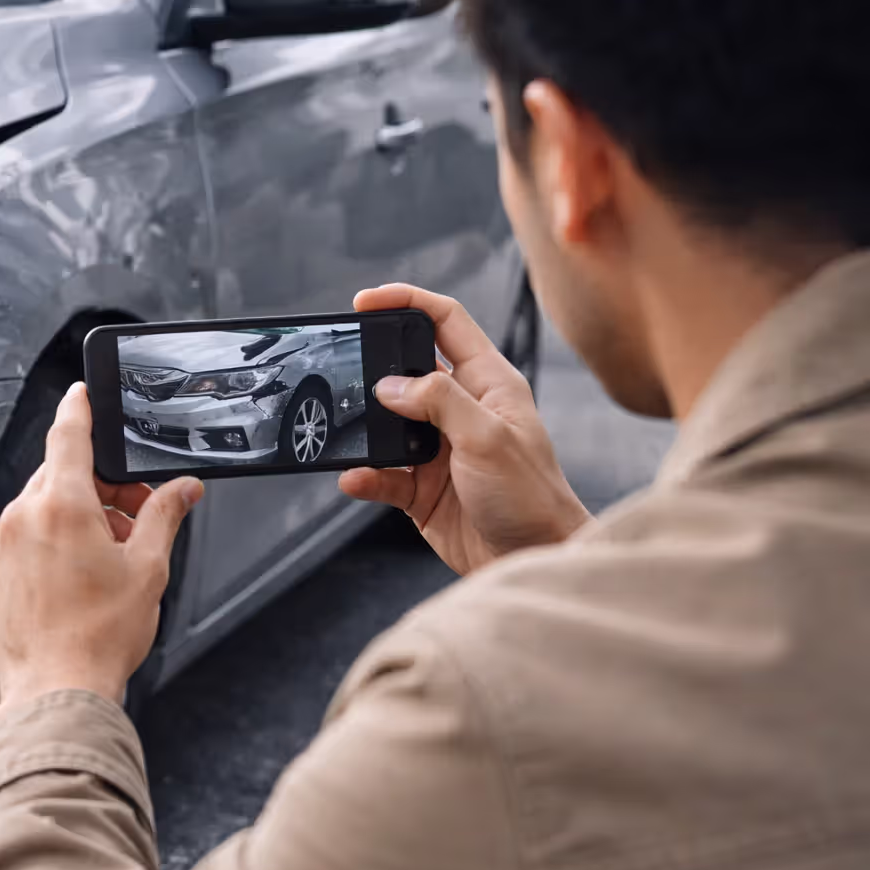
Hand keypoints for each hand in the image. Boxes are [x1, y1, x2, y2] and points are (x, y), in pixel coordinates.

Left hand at [0, 383, 203, 722]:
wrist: (56, 692)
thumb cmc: (98, 637)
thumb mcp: (149, 569)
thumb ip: (165, 516)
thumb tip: (184, 490)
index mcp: (61, 504)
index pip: (68, 433)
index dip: (80, 407)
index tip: (83, 393)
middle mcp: (24, 517)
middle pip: (64, 474)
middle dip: (104, 485)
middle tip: (138, 515)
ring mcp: (4, 545)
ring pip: (46, 507)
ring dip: (82, 515)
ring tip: (115, 555)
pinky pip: (29, 538)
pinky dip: (57, 541)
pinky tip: (84, 574)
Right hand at [339, 284, 592, 574]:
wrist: (534, 559)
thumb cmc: (532, 497)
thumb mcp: (487, 438)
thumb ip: (439, 401)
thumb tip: (390, 384)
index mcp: (488, 382)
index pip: (445, 322)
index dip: (406, 303)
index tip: (366, 302)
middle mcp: (461, 409)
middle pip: (406, 369)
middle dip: (373, 367)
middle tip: (344, 367)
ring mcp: (438, 448)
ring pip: (387, 423)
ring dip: (365, 429)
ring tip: (347, 431)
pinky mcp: (422, 488)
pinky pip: (382, 473)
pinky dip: (365, 475)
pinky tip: (357, 479)